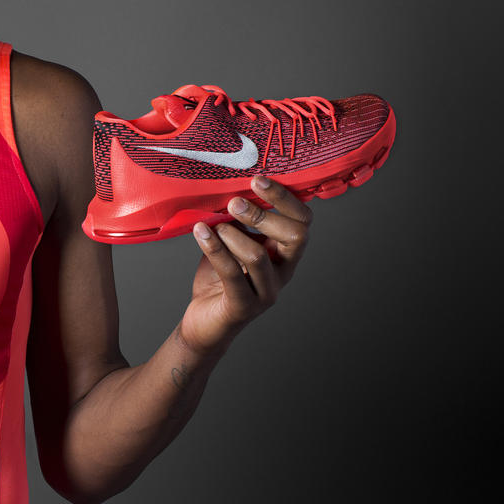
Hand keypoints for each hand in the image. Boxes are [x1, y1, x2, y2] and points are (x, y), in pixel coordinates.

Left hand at [179, 177, 311, 353]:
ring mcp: (266, 291)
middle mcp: (283, 271)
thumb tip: (227, 184)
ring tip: (213, 225)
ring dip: (231, 234)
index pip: (303, 221)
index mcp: (284, 252)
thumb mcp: (230, 241)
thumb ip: (236, 219)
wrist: (204, 322)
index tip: (257, 181)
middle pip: (295, 235)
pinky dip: (214, 248)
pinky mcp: (244, 306)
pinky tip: (200, 232)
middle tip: (234, 202)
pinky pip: (232, 273)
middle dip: (263, 214)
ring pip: (258, 255)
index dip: (285, 198)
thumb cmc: (219, 277)